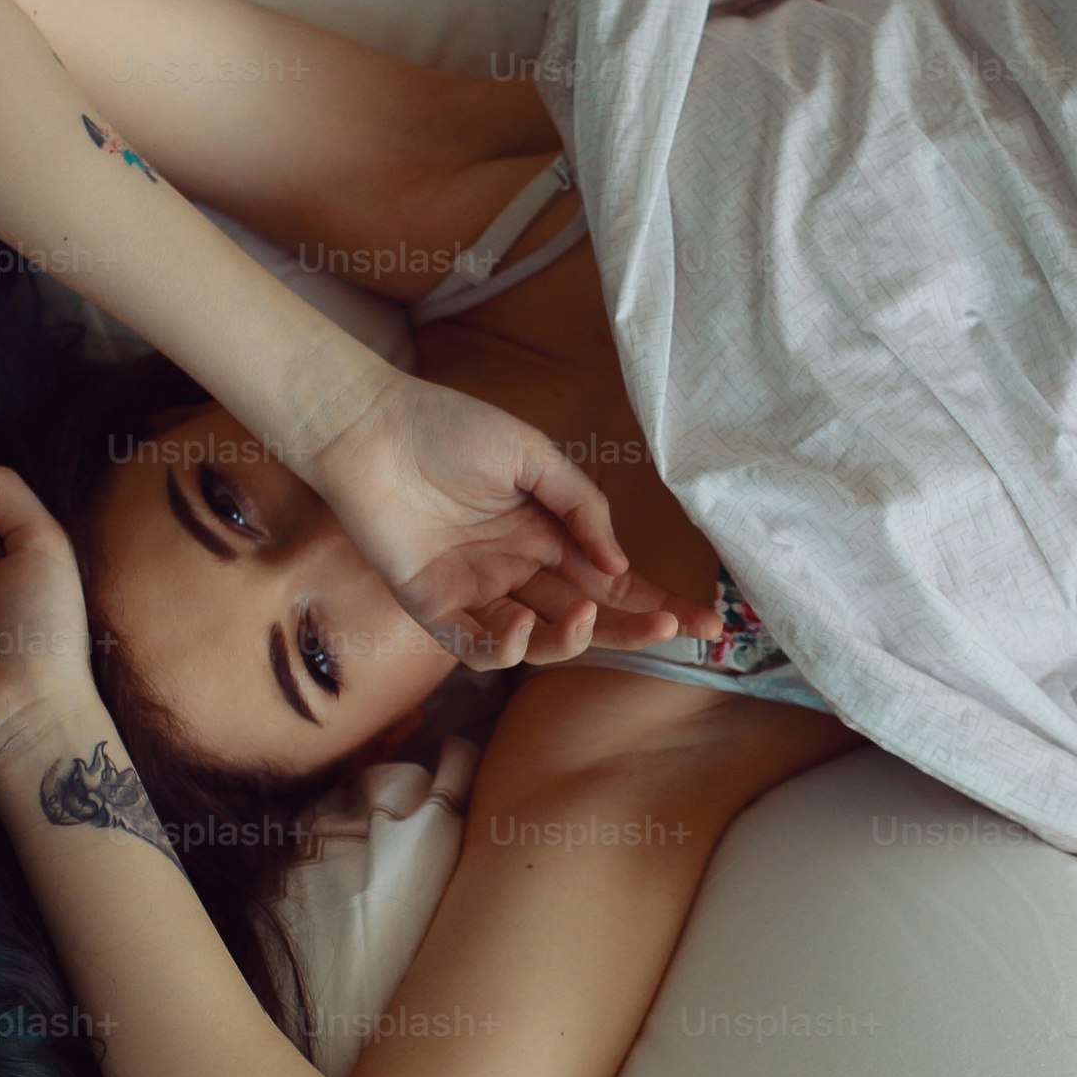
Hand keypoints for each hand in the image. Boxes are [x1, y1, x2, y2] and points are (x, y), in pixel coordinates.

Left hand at [305, 372, 720, 668]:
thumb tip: (618, 567)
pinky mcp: (433, 608)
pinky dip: (505, 648)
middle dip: (632, 629)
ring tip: (582, 619)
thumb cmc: (448, 429)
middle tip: (670, 632)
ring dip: (569, 640)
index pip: (611, 578)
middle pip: (587, 615)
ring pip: (538, 640)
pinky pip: (477, 647)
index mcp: (546, 532)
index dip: (655, 601)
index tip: (706, 621)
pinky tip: (521, 624)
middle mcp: (517, 567)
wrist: (370, 429)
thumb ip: (581, 507)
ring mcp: (477, 591)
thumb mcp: (533, 456)